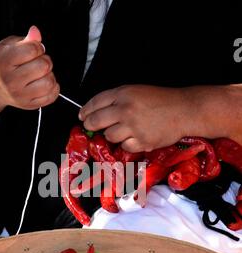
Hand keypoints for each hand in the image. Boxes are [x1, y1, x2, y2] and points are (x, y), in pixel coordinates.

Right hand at [0, 26, 59, 110]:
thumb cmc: (5, 62)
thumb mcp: (10, 46)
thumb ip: (26, 40)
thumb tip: (36, 32)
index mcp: (5, 61)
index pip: (33, 50)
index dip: (38, 47)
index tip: (34, 50)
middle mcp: (11, 81)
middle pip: (44, 66)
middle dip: (45, 60)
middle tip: (38, 62)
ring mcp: (20, 95)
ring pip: (49, 82)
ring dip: (50, 75)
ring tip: (41, 74)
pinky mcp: (29, 105)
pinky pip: (51, 96)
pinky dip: (53, 88)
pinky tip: (44, 83)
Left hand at [79, 85, 196, 151]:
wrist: (184, 110)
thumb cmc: (162, 100)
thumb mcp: (137, 91)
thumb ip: (118, 100)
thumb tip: (98, 112)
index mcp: (124, 93)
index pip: (96, 102)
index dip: (86, 111)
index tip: (82, 116)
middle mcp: (126, 109)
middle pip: (97, 121)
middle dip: (91, 125)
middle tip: (90, 127)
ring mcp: (133, 126)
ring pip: (109, 136)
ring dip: (112, 135)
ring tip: (123, 130)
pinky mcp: (141, 141)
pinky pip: (124, 146)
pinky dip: (128, 144)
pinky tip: (136, 137)